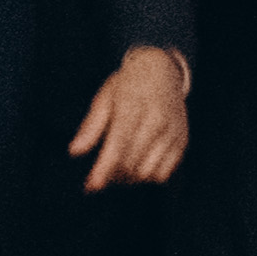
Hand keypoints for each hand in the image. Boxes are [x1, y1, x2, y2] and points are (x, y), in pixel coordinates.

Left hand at [68, 44, 190, 190]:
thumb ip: (91, 126)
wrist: (164, 69)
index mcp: (134, 106)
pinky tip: (137, 166)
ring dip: (129, 179)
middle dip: (112, 176)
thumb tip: (75, 151)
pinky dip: (148, 177)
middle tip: (99, 176)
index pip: (119, 143)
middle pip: (132, 162)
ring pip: (148, 172)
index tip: (92, 186)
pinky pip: (164, 172)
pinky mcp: (182, 140)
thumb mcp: (104, 97)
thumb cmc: (129, 84)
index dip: (105, 168)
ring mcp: (172, 131)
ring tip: (117, 171)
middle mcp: (157, 120)